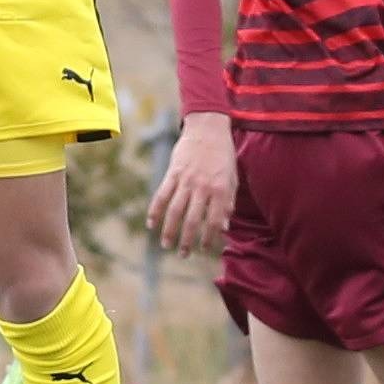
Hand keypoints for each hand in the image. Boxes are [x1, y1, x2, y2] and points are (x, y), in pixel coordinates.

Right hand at [146, 114, 236, 256]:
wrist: (207, 128)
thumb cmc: (223, 154)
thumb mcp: (233, 177)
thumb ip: (228, 202)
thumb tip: (224, 226)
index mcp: (220, 190)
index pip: (214, 221)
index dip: (209, 238)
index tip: (205, 249)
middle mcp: (202, 187)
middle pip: (192, 220)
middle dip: (187, 241)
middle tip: (183, 254)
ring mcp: (185, 180)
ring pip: (174, 211)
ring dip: (169, 231)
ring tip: (166, 245)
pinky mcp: (172, 173)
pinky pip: (161, 195)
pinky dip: (155, 211)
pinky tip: (151, 224)